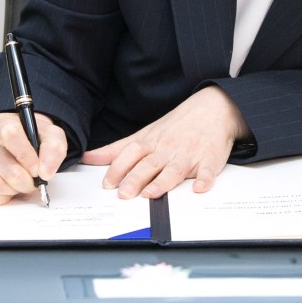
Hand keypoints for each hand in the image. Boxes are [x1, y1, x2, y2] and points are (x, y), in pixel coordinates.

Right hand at [0, 111, 66, 204]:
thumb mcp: (50, 135)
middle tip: (34, 178)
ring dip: (14, 190)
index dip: (27, 156)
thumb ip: (54, 148)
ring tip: (20, 181)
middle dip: (28, 181)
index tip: (38, 168)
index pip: (10, 135)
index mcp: (2, 124)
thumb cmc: (32, 138)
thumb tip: (45, 172)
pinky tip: (7, 188)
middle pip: (9, 171)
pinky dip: (0, 198)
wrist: (21, 141)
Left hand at [82, 87, 248, 199]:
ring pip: (174, 170)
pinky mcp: (209, 160)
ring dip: (162, 182)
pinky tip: (199, 188)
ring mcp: (189, 155)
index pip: (130, 155)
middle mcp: (167, 149)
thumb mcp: (144, 134)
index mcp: (151, 143)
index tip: (107, 184)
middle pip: (149, 164)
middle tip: (124, 194)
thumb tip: (88, 158)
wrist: (213, 108)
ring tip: (151, 193)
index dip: (118, 169)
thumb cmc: (176, 126)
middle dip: (135, 179)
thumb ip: (116, 150)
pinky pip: (208, 172)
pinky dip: (204, 180)